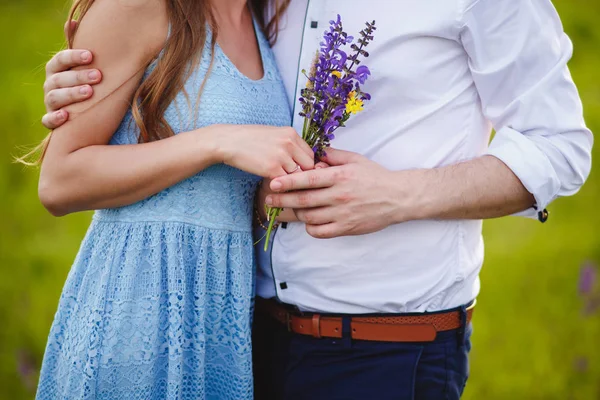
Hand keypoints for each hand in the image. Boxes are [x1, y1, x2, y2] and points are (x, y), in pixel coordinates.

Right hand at [42, 21, 102, 128]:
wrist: (82, 111)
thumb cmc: (84, 83)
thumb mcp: (82, 66)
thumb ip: (78, 47)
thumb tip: (74, 21)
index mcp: (57, 70)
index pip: (60, 60)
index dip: (74, 56)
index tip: (91, 55)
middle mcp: (51, 85)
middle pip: (59, 79)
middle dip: (78, 76)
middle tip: (98, 76)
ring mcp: (50, 103)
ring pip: (55, 98)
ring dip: (71, 94)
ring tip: (89, 92)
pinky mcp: (51, 120)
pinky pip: (48, 120)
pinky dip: (55, 118)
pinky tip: (67, 115)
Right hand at [215, 125, 314, 178]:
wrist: (228, 141)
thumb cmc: (248, 139)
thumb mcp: (273, 135)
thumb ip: (289, 145)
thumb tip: (301, 161)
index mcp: (291, 133)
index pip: (310, 154)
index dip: (306, 166)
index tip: (298, 172)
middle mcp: (289, 143)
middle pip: (309, 166)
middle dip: (302, 175)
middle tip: (292, 181)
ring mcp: (282, 156)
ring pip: (298, 176)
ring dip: (291, 182)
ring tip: (283, 185)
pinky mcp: (272, 168)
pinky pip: (285, 183)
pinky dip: (281, 187)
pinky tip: (274, 186)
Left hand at [265, 148, 420, 237]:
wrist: (398, 197)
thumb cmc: (375, 177)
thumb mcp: (355, 160)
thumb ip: (333, 155)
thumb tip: (314, 152)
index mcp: (339, 177)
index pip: (307, 179)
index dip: (287, 181)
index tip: (273, 182)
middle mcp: (339, 196)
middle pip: (303, 200)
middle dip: (282, 199)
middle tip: (269, 199)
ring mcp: (342, 214)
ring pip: (309, 217)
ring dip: (296, 213)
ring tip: (288, 208)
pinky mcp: (346, 228)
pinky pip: (320, 232)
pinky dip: (310, 228)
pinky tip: (308, 222)